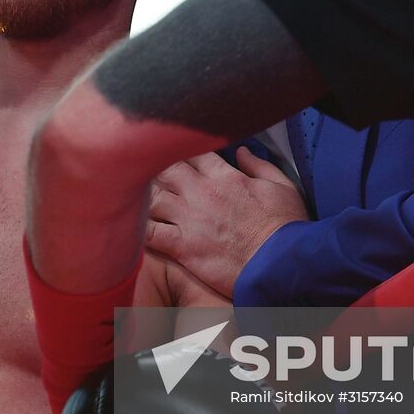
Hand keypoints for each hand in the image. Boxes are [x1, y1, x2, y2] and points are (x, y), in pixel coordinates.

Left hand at [146, 149, 307, 298]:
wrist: (280, 266)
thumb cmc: (285, 229)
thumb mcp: (282, 187)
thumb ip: (259, 166)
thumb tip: (242, 150)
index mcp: (225, 176)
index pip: (191, 150)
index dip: (178, 147)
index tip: (171, 148)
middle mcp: (202, 193)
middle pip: (164, 168)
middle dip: (153, 166)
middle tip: (143, 169)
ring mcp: (189, 219)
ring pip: (152, 196)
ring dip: (142, 194)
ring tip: (132, 195)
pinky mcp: (183, 246)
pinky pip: (150, 232)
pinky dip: (136, 227)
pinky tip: (127, 224)